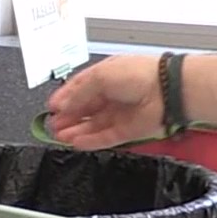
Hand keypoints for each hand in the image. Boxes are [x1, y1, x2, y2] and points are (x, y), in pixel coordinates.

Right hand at [46, 55, 164, 148]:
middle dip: (67, 117)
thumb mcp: (100, 76)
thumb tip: (60, 104)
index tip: (51, 108)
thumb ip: (78, 92)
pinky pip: (104, 138)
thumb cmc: (138, 74)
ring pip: (92, 125)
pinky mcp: (126, 131)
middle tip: (52, 125)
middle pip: (84, 109)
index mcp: (106, 76)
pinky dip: (90, 141)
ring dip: (75, 131)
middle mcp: (112, 95)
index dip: (64, 98)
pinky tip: (76, 143)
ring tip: (59, 137)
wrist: (166, 90)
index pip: (80, 89)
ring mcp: (119, 114)